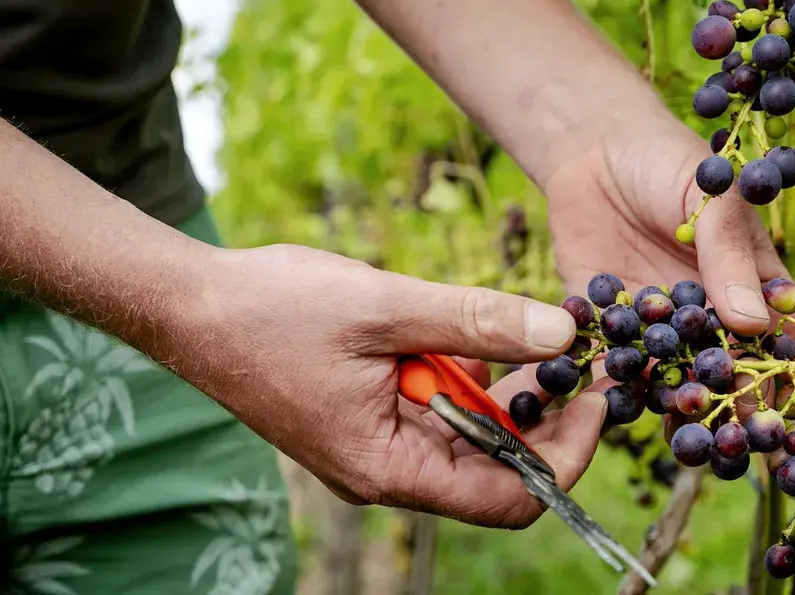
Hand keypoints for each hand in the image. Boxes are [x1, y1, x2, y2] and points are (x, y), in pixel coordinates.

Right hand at [176, 243, 609, 527]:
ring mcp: (381, 446)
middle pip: (497, 469)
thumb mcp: (386, 307)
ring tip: (527, 333)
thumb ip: (477, 322)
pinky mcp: (374, 417)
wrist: (192, 304)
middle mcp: (389, 471)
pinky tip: (472, 333)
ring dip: (505, 390)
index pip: (508, 497)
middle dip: (542, 416)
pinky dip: (468, 376)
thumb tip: (563, 334)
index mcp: (389, 468)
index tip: (595, 396)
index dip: (565, 454)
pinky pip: (442, 410)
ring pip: (473, 436)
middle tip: (573, 354)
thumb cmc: (272, 310)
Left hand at [542, 124, 794, 421]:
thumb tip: (755, 325)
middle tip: (738, 442)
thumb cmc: (669, 162)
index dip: (790, 375)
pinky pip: (609, 368)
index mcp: (748, 285)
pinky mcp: (606, 331)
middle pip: (727, 373)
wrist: (592, 149)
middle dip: (733, 407)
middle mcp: (707, 317)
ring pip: (672, 381)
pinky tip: (606, 410)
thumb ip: (731, 257)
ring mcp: (657, 330)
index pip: (779, 338)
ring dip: (675, 410)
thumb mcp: (712, 200)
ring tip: (681, 440)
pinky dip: (605, 391)